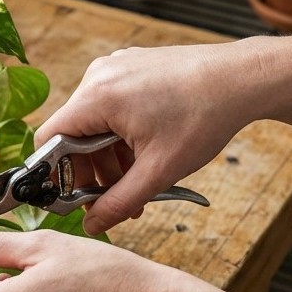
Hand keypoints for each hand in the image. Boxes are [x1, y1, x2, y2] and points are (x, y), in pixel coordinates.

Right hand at [38, 42, 259, 233]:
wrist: (243, 79)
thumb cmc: (205, 116)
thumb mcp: (159, 171)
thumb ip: (118, 202)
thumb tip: (92, 225)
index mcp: (96, 97)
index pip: (49, 139)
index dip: (54, 174)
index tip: (72, 197)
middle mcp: (99, 76)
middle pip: (73, 134)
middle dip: (91, 172)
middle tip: (113, 200)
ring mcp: (115, 68)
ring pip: (94, 123)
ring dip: (108, 157)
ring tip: (137, 182)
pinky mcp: (131, 66)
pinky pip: (111, 108)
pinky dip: (121, 135)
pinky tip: (145, 154)